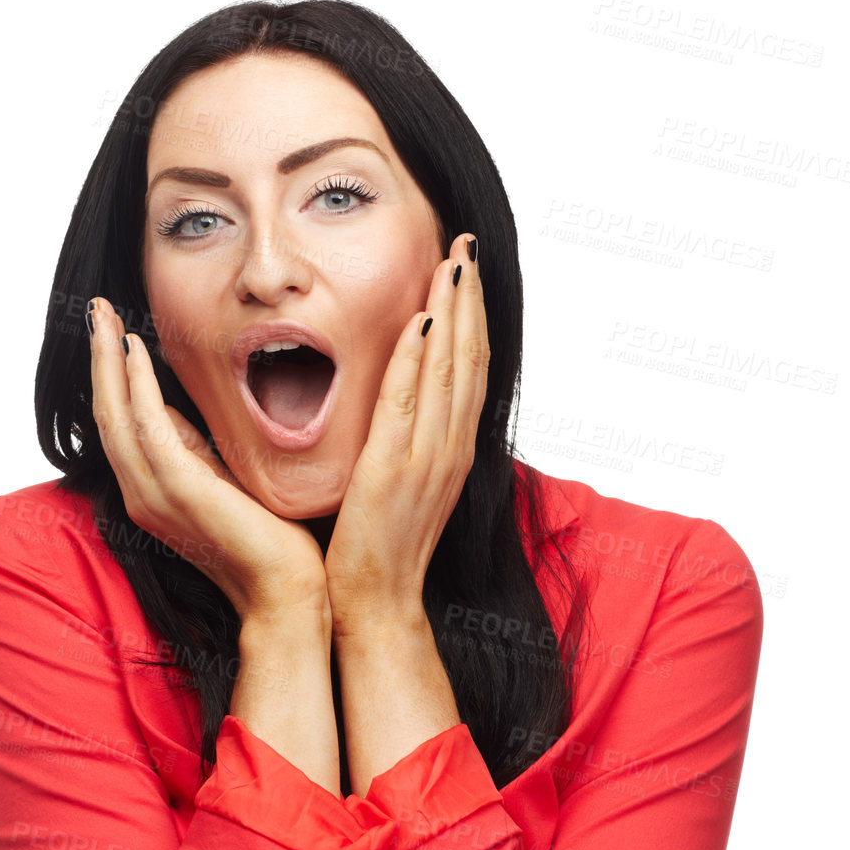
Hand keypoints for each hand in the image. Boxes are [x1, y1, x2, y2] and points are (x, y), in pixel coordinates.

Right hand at [88, 298, 328, 623]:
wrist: (286, 593)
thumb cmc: (270, 542)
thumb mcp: (226, 482)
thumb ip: (198, 450)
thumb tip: (179, 413)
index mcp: (152, 492)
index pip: (120, 423)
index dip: (111, 374)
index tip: (111, 327)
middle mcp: (142, 494)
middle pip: (105, 413)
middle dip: (99, 358)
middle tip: (97, 307)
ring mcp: (155, 495)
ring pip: (116, 415)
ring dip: (108, 361)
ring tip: (104, 316)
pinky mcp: (178, 491)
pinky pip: (147, 426)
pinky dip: (137, 385)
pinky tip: (136, 349)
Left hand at [323, 233, 488, 634]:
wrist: (377, 606)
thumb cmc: (381, 551)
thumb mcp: (403, 488)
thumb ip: (407, 443)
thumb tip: (399, 406)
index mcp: (452, 452)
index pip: (468, 371)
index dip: (472, 318)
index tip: (467, 271)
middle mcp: (451, 450)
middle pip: (470, 359)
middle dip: (470, 299)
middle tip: (467, 243)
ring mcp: (428, 460)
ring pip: (449, 372)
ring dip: (453, 312)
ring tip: (453, 260)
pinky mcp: (395, 471)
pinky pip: (409, 403)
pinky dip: (417, 358)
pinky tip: (420, 319)